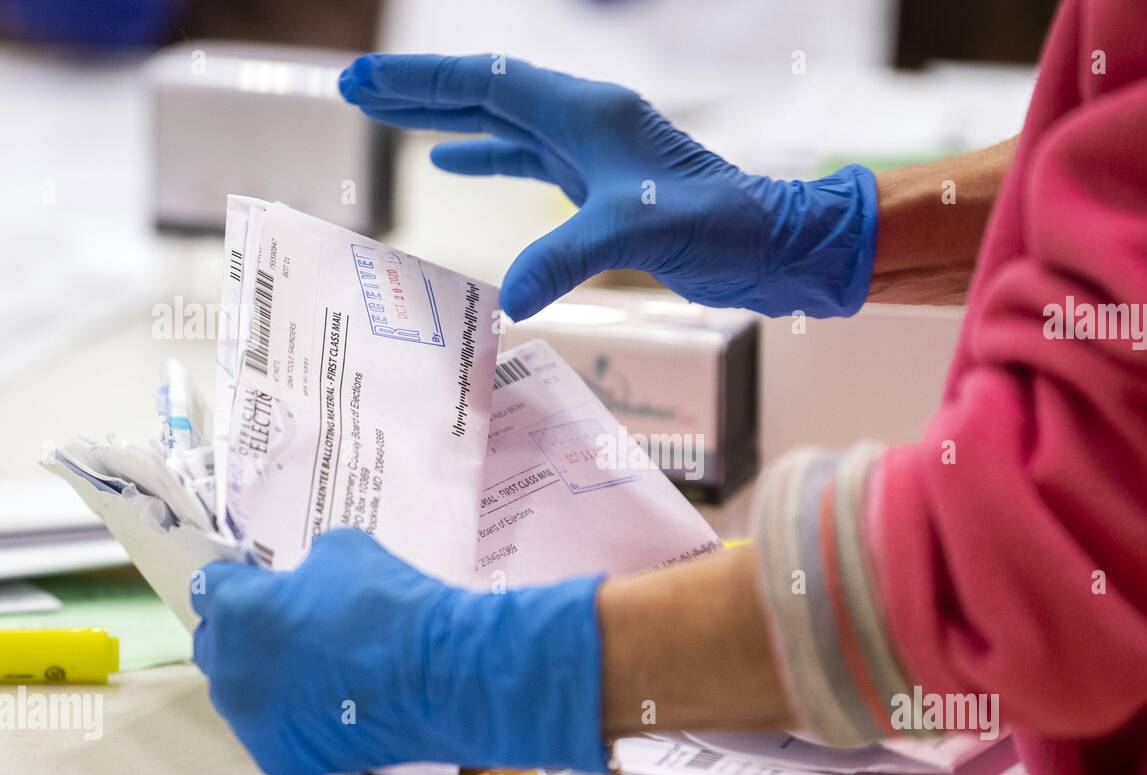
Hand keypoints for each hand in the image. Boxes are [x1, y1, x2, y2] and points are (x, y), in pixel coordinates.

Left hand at [191, 529, 606, 774]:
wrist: (438, 676)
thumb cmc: (389, 604)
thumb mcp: (344, 551)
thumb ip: (308, 569)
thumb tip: (308, 585)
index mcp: (237, 611)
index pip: (210, 587)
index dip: (238, 581)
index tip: (262, 583)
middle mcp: (229, 669)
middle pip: (216, 645)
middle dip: (244, 632)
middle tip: (291, 627)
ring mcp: (252, 721)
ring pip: (243, 696)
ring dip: (266, 680)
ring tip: (319, 672)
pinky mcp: (280, 759)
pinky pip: (275, 732)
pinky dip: (296, 720)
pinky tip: (336, 708)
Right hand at [338, 53, 878, 320]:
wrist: (769, 245)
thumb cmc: (719, 227)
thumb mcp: (638, 236)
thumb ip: (567, 259)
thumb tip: (509, 300)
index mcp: (588, 113)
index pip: (487, 84)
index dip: (422, 84)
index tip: (364, 83)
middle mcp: (585, 120)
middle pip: (486, 94)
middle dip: (421, 92)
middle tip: (357, 90)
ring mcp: (592, 151)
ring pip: (503, 124)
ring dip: (446, 121)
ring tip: (389, 119)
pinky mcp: (599, 184)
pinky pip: (527, 158)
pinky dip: (486, 157)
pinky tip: (453, 163)